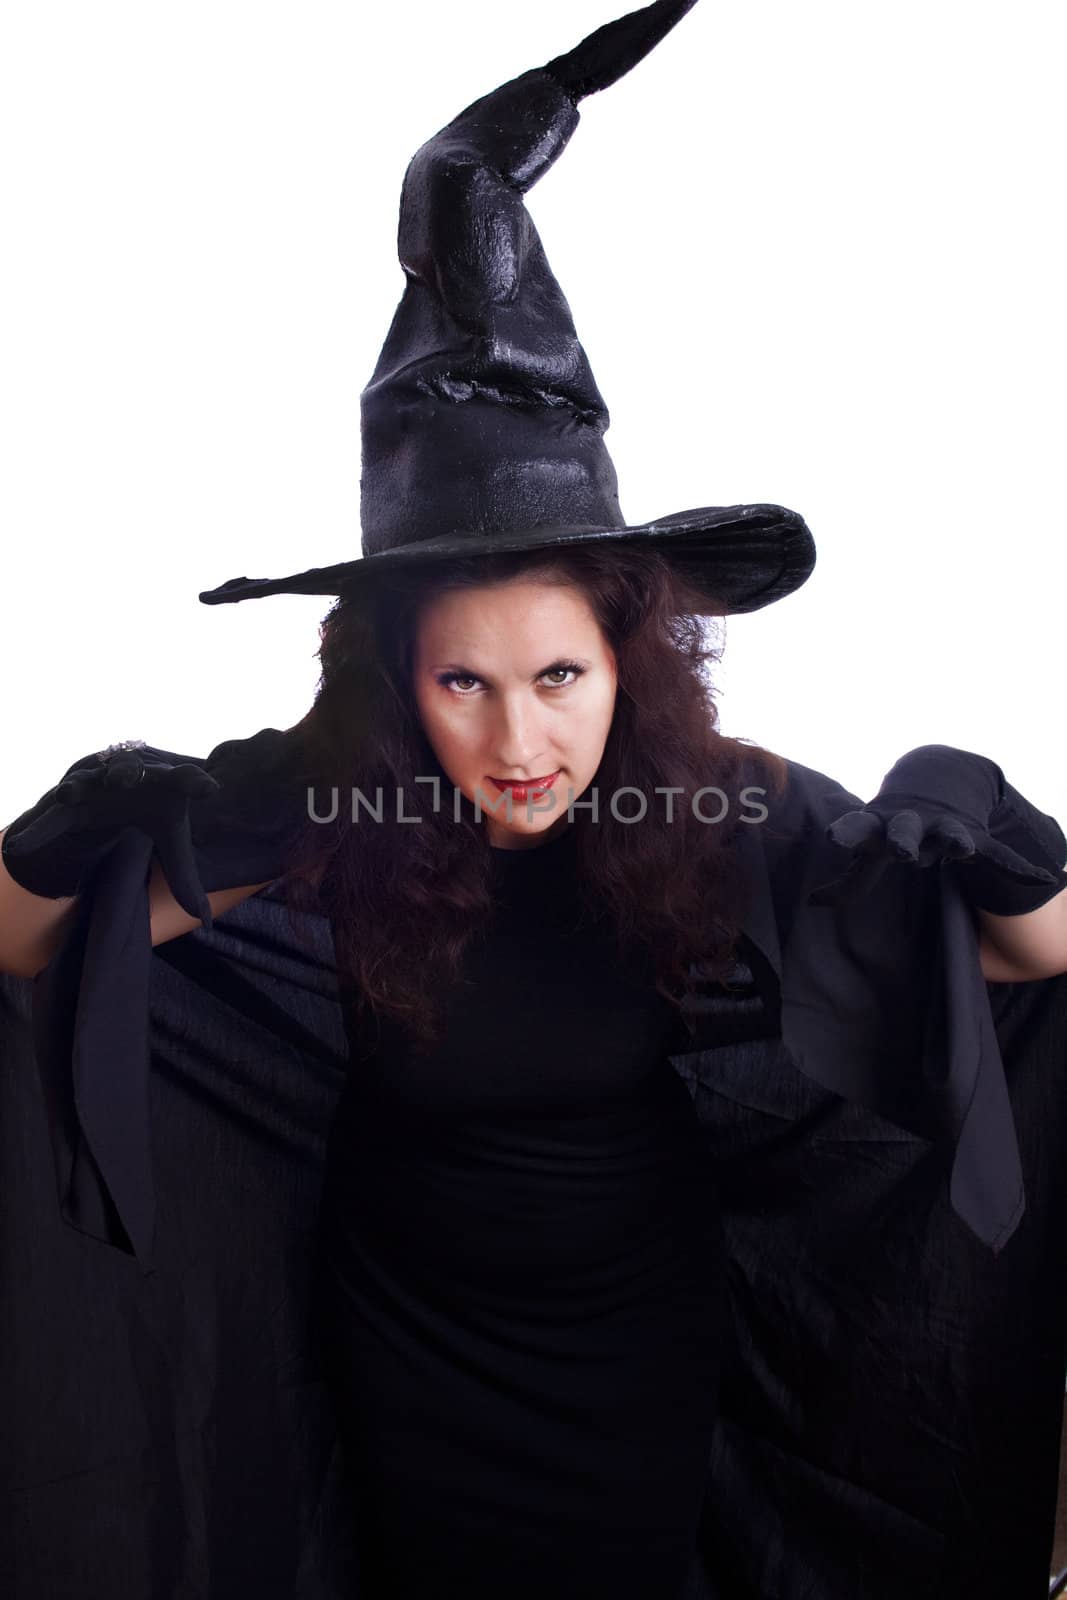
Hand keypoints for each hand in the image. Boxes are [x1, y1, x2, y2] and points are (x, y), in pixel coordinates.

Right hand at [3, 743, 219, 924]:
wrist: (119, 790)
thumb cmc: (153, 810)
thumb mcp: (170, 843)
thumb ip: (184, 877)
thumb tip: (206, 921)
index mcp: (163, 781)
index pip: (183, 777)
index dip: (194, 781)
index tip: (210, 789)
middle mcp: (130, 774)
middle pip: (131, 767)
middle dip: (127, 771)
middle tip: (125, 779)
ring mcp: (96, 783)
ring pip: (86, 782)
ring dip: (76, 786)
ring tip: (68, 794)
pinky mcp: (69, 801)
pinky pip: (53, 817)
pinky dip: (38, 830)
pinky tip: (17, 848)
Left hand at [808, 745, 1061, 910]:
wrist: (936, 785)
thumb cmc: (893, 830)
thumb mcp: (869, 853)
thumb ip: (847, 882)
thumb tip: (812, 904)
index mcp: (881, 826)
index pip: (859, 827)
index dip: (848, 832)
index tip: (834, 837)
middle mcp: (913, 822)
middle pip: (907, 830)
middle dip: (905, 840)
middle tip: (904, 853)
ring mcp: (945, 827)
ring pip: (952, 834)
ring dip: (955, 841)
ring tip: (962, 850)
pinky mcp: (975, 837)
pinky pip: (999, 855)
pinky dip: (1019, 867)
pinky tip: (1043, 879)